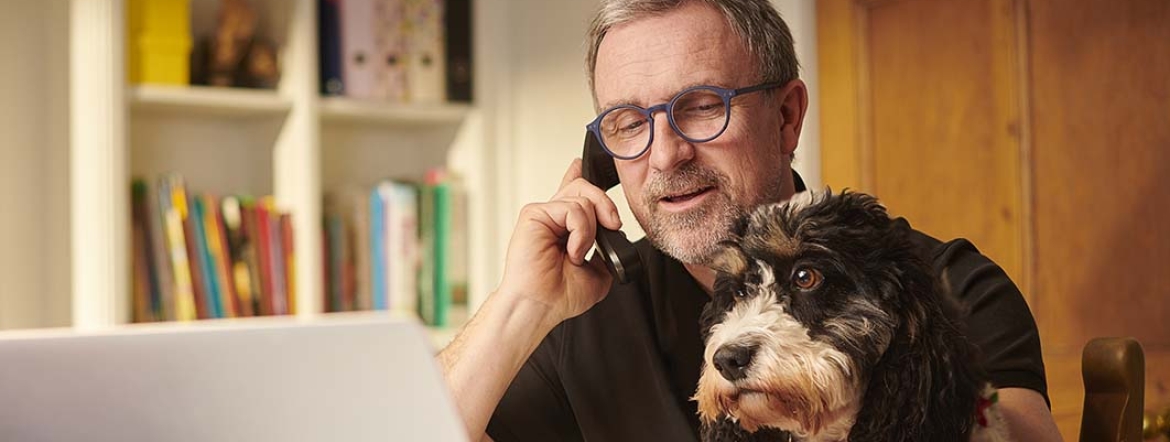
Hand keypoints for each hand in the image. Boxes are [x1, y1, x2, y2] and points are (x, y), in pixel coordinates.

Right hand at [495, 159, 624, 327]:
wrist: (540, 307)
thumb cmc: (560, 295)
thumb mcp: (599, 272)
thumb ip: (606, 249)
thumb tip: (612, 234)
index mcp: (563, 227)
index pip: (570, 192)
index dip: (575, 175)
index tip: (579, 165)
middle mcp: (552, 217)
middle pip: (585, 187)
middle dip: (606, 205)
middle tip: (612, 227)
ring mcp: (543, 214)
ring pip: (583, 198)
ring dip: (590, 231)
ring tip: (578, 255)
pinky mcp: (534, 214)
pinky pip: (573, 209)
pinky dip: (580, 232)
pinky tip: (572, 251)